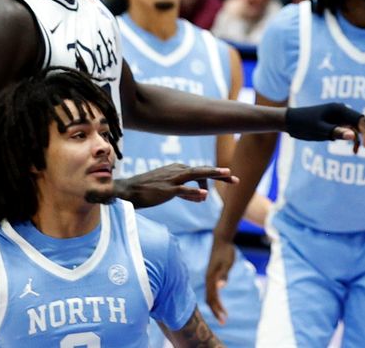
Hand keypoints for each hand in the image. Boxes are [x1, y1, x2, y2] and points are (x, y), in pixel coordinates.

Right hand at [115, 163, 234, 207]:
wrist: (128, 191)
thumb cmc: (148, 190)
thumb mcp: (170, 189)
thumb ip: (187, 192)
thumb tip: (202, 196)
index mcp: (178, 169)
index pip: (200, 171)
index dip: (214, 175)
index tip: (228, 179)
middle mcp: (177, 171)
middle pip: (203, 170)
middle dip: (220, 174)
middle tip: (235, 178)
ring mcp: (172, 179)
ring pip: (197, 174)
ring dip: (213, 174)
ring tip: (228, 175)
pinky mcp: (167, 189)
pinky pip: (183, 189)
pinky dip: (194, 192)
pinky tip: (205, 195)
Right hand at [206, 235, 236, 322]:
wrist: (221, 240)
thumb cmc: (226, 251)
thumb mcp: (227, 263)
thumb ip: (223, 275)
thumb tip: (221, 286)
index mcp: (210, 279)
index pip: (213, 298)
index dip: (217, 310)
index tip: (224, 319)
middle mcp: (208, 280)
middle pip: (210, 299)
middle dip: (216, 311)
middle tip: (224, 322)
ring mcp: (209, 278)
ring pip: (209, 296)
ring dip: (215, 306)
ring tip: (223, 315)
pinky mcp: (212, 275)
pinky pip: (211, 291)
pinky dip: (214, 299)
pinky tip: (219, 303)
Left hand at [283, 102, 364, 153]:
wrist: (290, 121)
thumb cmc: (303, 125)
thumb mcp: (319, 130)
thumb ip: (336, 133)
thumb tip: (354, 136)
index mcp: (340, 110)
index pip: (361, 120)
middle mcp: (343, 111)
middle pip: (364, 122)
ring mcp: (341, 117)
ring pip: (360, 127)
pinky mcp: (337, 123)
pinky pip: (351, 131)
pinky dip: (356, 140)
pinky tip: (356, 152)